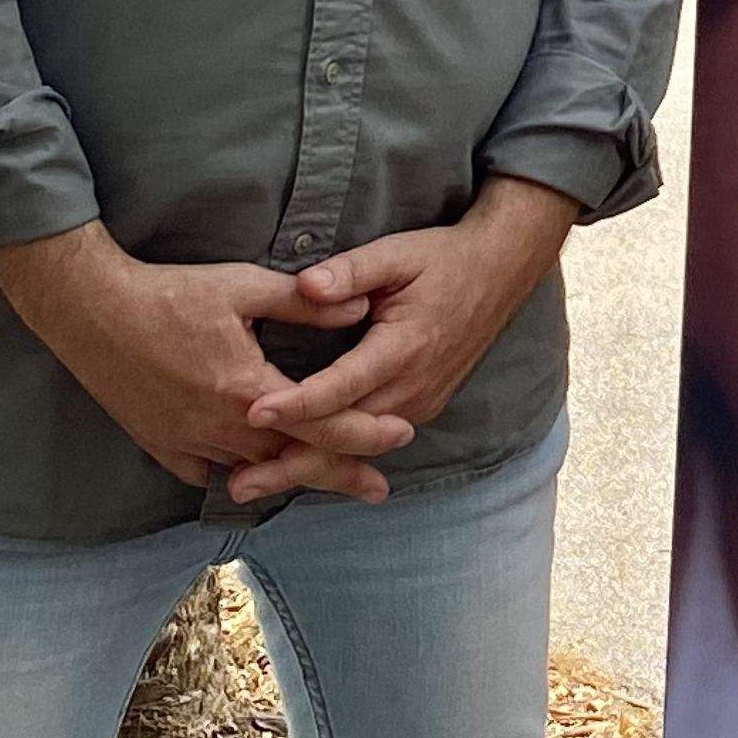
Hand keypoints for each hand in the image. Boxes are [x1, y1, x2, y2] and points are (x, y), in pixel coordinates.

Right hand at [0, 225, 403, 500]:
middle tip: (378, 488)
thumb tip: (360, 311)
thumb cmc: (168, 293)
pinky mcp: (162, 444)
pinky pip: (208, 473)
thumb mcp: (243, 286)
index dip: (365, 433)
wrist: (90, 311)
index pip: (321, 423)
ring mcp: (187, 441)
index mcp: (246, 388)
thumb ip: (304, 303)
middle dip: (340, 474)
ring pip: (253, 473)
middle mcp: (219, 426)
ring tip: (329, 485)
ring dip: (293, 478)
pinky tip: (257, 477)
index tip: (402, 434)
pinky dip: (238, 476)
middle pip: (293, 461)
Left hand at [234, 178, 580, 502]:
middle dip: (290, 462)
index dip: (298, 404)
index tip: (253, 413)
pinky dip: (333, 456)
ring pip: (357, 447)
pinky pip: (372, 440)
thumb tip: (305, 286)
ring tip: (253, 485)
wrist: (500, 272)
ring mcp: (420, 402)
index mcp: (405, 346)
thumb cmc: (442, 259)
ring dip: (307, 467)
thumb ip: (349, 271)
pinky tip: (294, 466)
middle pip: (345, 436)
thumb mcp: (396, 252)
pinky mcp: (421, 407)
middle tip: (237, 485)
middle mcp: (414, 385)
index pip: (343, 385)